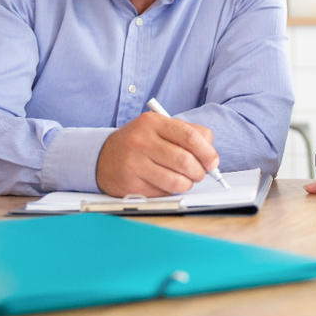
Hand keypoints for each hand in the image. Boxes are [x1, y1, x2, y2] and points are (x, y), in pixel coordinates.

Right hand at [96, 111, 216, 196]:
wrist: (102, 157)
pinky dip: (171, 191)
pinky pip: (163, 193)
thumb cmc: (139, 142)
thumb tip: (211, 156)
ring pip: (176, 181)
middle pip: (185, 160)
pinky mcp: (130, 184)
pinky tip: (165, 183)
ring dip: (187, 184)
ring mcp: (134, 164)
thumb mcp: (159, 128)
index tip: (212, 162)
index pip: (190, 136)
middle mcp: (141, 141)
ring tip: (185, 179)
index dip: (207, 152)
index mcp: (152, 123)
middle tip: (200, 173)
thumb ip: (188, 134)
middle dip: (199, 171)